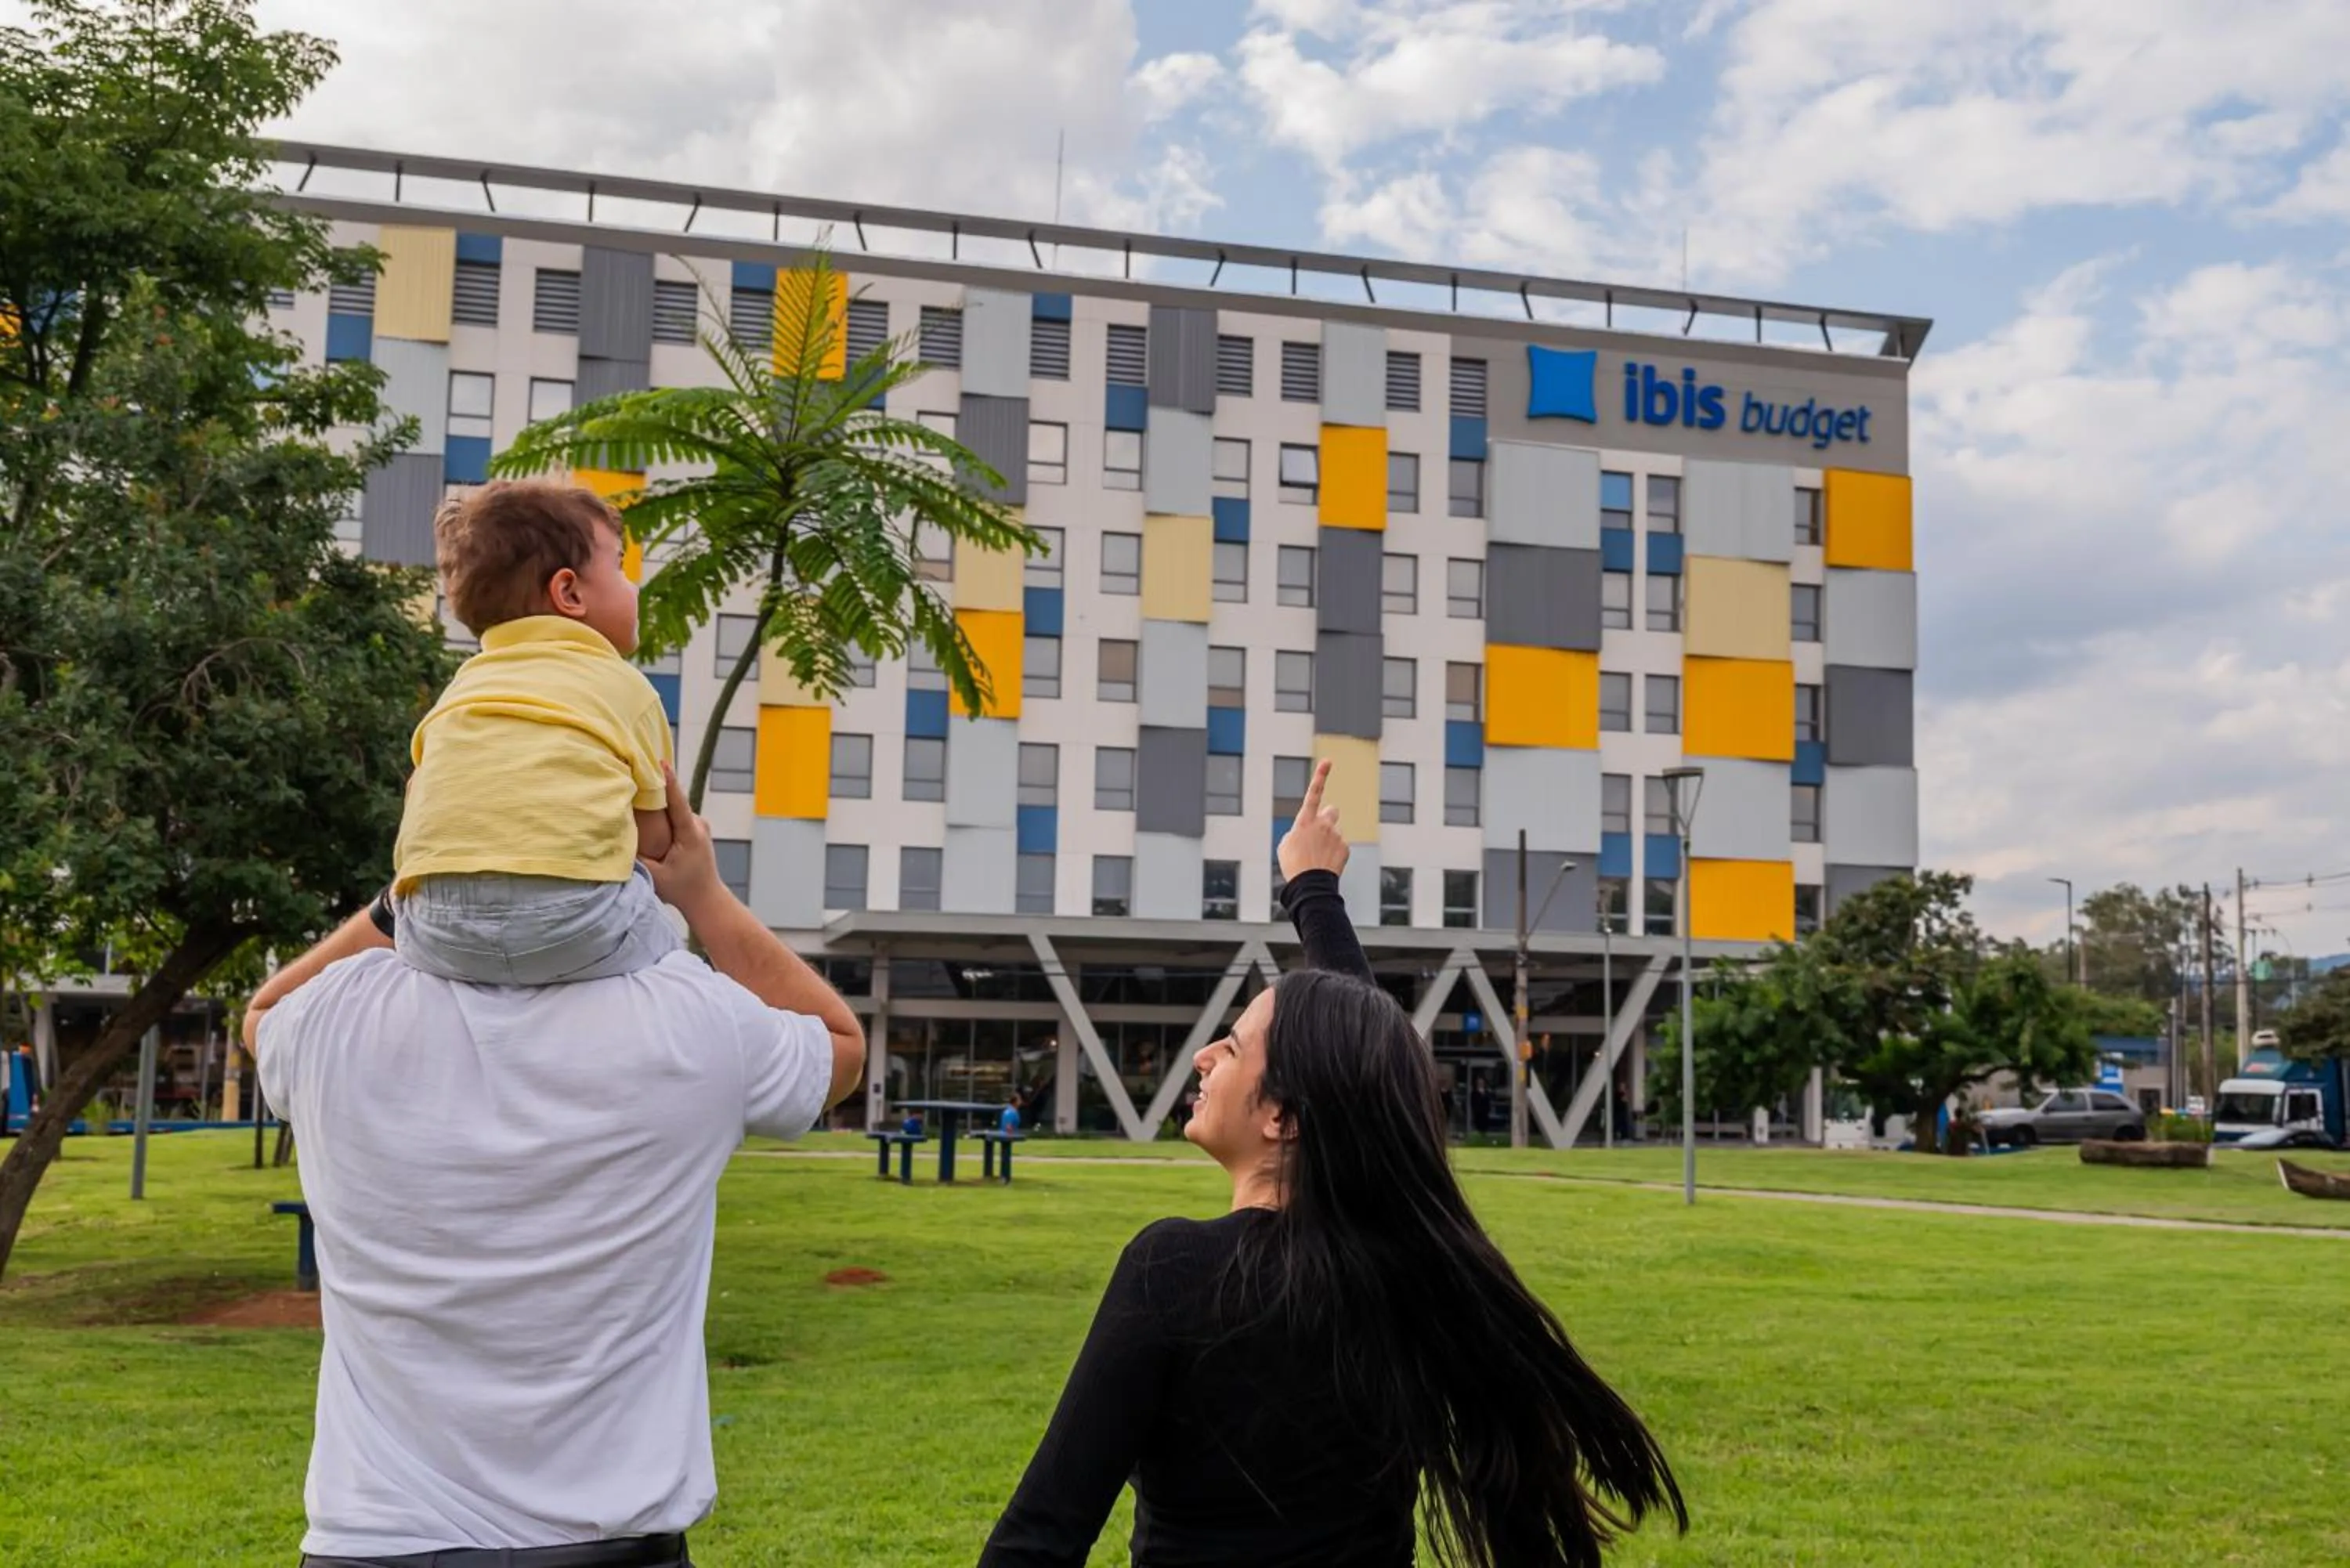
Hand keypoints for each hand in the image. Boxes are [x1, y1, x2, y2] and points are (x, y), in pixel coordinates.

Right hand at [640, 765, 725, 917]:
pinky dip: (661, 809)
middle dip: (654, 787)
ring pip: (673, 806)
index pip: (677, 801)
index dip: (667, 781)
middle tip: (632, 772)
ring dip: (657, 799)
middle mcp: (698, 824)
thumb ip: (636, 858)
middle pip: (673, 800)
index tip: (658, 761)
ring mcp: (698, 824)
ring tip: (635, 787)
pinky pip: (675, 813)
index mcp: (690, 833)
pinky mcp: (694, 827)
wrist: (706, 899)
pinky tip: (645, 806)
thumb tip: (617, 837)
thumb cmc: (681, 890)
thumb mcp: (654, 877)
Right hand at [1277, 759, 1348, 880]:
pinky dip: (1334, 853)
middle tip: (1321, 832)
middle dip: (1328, 817)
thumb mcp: (1286, 845)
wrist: (1310, 885)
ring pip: (1334, 832)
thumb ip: (1297, 831)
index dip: (1320, 776)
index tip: (1328, 762)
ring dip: (1329, 840)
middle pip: (1332, 810)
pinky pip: (1340, 846)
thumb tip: (1308, 831)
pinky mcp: (1345, 847)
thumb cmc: (1293, 865)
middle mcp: (1323, 823)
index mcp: (1305, 820)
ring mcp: (1336, 835)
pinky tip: (1326, 863)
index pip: (1314, 793)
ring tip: (1318, 857)